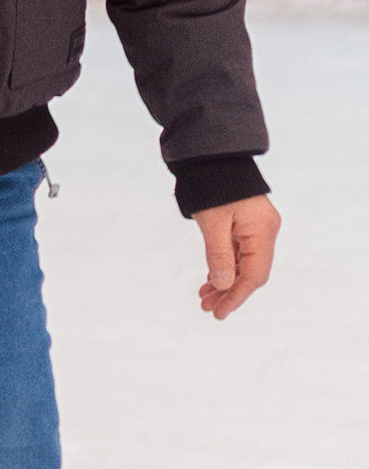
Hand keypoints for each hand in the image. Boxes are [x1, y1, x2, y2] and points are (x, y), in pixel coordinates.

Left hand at [193, 194, 277, 319]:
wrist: (212, 155)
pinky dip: (224, 267)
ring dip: (225, 282)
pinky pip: (238, 253)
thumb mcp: (212, 222)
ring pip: (243, 264)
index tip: (219, 313)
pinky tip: (210, 280)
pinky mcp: (245, 224)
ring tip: (204, 298)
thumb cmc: (212, 185)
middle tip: (207, 308)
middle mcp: (265, 231)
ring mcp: (256, 227)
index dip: (237, 296)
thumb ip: (219, 255)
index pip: (254, 275)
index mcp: (263, 231)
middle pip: (251, 272)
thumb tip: (224, 285)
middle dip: (229, 292)